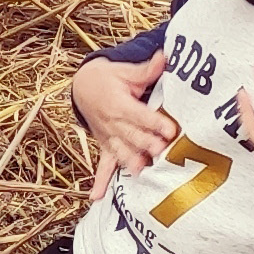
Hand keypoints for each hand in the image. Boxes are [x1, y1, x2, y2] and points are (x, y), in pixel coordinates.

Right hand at [69, 49, 173, 184]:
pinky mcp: (106, 146)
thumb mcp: (126, 70)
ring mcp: (108, 137)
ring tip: (141, 170)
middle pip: (131, 135)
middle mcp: (112, 122)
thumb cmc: (109, 78)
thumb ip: (147, 69)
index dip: (154, 122)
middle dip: (146, 144)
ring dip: (130, 161)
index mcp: (118, 103)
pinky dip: (99, 181)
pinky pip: (103, 165)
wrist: (83, 87)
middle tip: (162, 152)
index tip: (170, 130)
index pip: (139, 114)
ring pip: (120, 151)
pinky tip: (96, 197)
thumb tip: (166, 56)